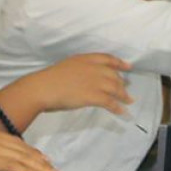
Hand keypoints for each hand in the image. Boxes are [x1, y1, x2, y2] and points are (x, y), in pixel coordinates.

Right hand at [15, 53, 134, 116]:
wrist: (42, 88)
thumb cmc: (49, 79)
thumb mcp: (67, 66)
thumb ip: (80, 70)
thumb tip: (86, 78)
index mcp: (85, 59)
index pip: (108, 59)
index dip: (120, 63)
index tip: (128, 66)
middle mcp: (93, 68)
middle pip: (114, 75)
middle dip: (122, 83)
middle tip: (126, 89)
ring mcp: (95, 82)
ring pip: (116, 88)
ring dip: (123, 96)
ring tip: (128, 101)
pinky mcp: (93, 95)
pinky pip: (110, 102)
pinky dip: (118, 108)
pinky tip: (121, 112)